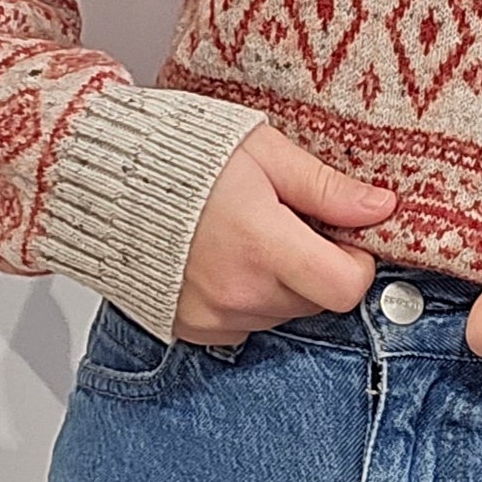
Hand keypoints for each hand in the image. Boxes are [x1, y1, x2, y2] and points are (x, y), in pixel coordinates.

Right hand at [175, 123, 397, 344]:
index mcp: (262, 245)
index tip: (342, 235)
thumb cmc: (178, 154)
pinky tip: (223, 259)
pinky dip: (247, 297)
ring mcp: (213, 316)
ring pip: (283, 313)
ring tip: (246, 236)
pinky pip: (245, 324)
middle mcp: (239, 292)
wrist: (101, 177)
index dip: (356, 262)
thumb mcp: (264, 153)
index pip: (346, 287)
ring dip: (282, 282)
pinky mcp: (192, 329)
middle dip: (317, 266)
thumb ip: (325, 188)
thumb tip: (380, 208)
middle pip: (317, 301)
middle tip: (286, 223)